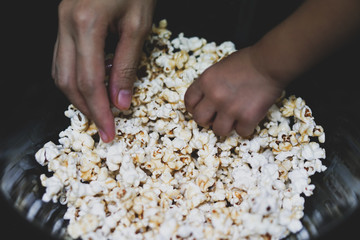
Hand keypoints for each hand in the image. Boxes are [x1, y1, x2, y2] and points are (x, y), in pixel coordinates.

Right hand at [52, 0, 155, 141]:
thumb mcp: (138, 25)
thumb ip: (127, 65)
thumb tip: (120, 101)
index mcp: (86, 24)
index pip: (90, 82)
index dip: (100, 111)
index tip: (109, 132)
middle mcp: (66, 25)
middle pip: (68, 81)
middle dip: (86, 109)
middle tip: (102, 128)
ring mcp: (61, 23)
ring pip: (60, 72)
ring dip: (77, 97)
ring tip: (96, 112)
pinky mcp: (64, 22)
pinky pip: (62, 59)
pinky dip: (74, 80)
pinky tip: (89, 88)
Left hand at [185, 47, 284, 136]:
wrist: (270, 62)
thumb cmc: (247, 61)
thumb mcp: (219, 67)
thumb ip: (210, 84)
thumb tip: (206, 100)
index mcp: (205, 81)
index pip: (189, 102)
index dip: (194, 108)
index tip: (203, 109)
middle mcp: (214, 96)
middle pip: (199, 119)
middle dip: (208, 120)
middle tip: (218, 116)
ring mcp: (230, 108)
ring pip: (218, 131)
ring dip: (226, 126)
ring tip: (235, 118)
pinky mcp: (247, 117)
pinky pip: (241, 133)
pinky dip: (246, 128)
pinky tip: (250, 118)